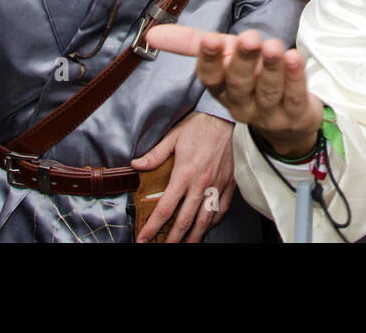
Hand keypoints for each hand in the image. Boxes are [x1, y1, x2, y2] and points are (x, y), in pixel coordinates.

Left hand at [131, 111, 235, 242]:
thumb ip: (155, 154)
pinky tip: (206, 227)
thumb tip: (136, 165)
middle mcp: (200, 185)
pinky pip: (221, 209)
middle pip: (184, 221)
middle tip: (163, 248)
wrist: (228, 119)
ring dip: (194, 236)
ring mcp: (216, 186)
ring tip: (186, 245)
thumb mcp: (174, 136)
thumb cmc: (201, 126)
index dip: (153, 227)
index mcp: (184, 174)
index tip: (144, 238)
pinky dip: (213, 222)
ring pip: (204, 220)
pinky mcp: (229, 185)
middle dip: (172, 239)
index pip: (165, 208)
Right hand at [146, 24, 323, 159]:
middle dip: (243, 61)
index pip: (211, 79)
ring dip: (271, 68)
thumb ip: (191, 43)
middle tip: (249, 38)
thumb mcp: (224, 58)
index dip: (211, 61)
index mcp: (222, 90)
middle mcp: (243, 104)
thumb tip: (151, 33)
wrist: (288, 118)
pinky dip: (295, 78)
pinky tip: (294, 58)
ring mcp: (270, 113)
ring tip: (273, 46)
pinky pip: (295, 96)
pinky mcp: (297, 114)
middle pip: (240, 84)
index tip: (212, 39)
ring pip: (269, 91)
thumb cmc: (251, 79)